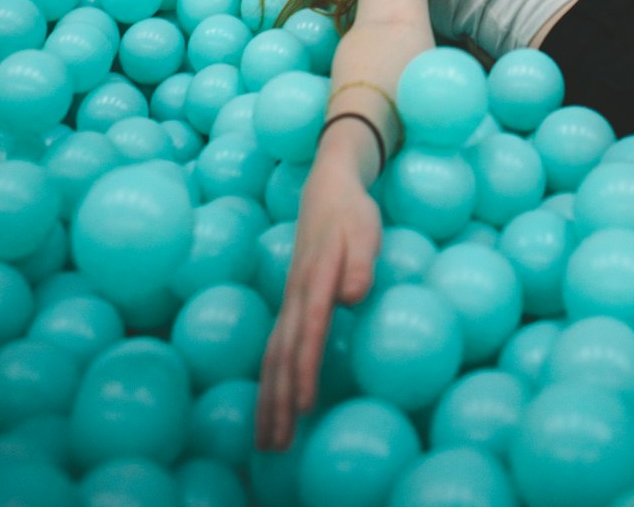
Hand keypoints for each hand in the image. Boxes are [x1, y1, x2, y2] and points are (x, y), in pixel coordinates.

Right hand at [255, 165, 382, 451]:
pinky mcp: (290, 305)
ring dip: (268, 400)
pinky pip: (274, 350)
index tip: (304, 406)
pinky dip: (269, 382)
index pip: (309, 330)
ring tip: (267, 442)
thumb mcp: (366, 228)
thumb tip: (353, 296)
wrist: (326, 188)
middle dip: (277, 402)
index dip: (306, 369)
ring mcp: (289, 301)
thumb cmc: (353, 212)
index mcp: (316, 278)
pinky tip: (270, 407)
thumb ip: (361, 261)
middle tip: (276, 446)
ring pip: (273, 357)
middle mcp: (297, 294)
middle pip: (282, 355)